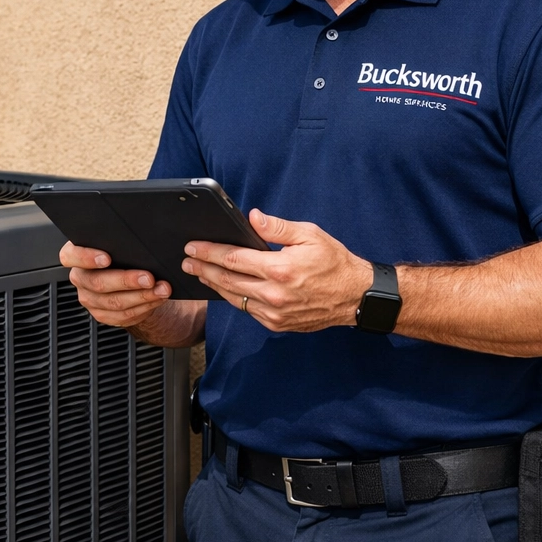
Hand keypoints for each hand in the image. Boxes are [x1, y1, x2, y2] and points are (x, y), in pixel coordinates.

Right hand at [60, 242, 173, 327]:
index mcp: (77, 254)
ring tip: (162, 289)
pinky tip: (157, 298)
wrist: (132, 278)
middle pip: (98, 283)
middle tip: (149, 277)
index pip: (70, 256)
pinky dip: (145, 306)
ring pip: (114, 302)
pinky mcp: (103, 314)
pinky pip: (123, 315)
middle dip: (127, 280)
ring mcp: (90, 298)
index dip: (86, 258)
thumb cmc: (125, 255)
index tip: (107, 258)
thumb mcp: (121, 242)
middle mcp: (81, 278)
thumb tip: (142, 239)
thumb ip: (122, 239)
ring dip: (143, 296)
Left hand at [182, 209, 368, 332]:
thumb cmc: (334, 262)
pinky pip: (248, 310)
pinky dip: (234, 298)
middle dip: (203, 269)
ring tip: (199, 273)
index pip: (234, 259)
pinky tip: (225, 288)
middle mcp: (274, 294)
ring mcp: (275, 313)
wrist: (355, 296)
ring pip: (234, 298)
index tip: (193, 247)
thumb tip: (252, 217)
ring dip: (214, 285)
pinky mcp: (277, 324)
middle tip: (186, 261)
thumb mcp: (310, 235)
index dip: (209, 252)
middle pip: (227, 280)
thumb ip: (277, 227)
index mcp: (280, 269)